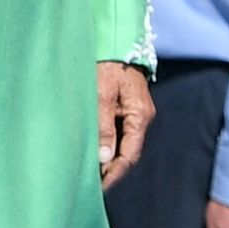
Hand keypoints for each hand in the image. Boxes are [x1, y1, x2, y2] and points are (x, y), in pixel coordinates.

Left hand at [97, 62, 152, 188]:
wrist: (115, 39)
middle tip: (90, 185)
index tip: (99, 188)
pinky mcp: (125, 105)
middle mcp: (140, 116)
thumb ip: (103, 126)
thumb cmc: (108, 64)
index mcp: (139, 115)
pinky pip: (117, 130)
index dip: (115, 174)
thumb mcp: (102, 94)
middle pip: (127, 151)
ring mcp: (134, 111)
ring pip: (122, 142)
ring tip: (88, 172)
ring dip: (107, 157)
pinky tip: (92, 149)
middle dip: (111, 169)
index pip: (130, 155)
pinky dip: (106, 142)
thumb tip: (104, 158)